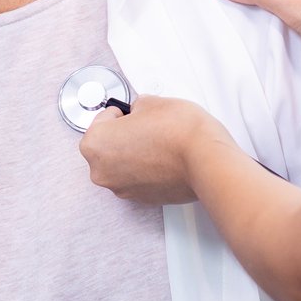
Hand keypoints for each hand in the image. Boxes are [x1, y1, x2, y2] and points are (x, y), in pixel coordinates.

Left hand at [80, 95, 232, 205]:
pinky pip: (138, 179)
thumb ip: (136, 106)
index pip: (101, 120)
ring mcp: (122, 189)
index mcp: (95, 144)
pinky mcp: (142, 199)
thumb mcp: (151, 101)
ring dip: (135, 154)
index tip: (132, 113)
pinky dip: (147, 170)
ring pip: (122, 165)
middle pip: (107, 147)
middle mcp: (102, 171)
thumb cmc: (178, 131)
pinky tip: (164, 159)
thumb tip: (138, 112)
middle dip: (124, 136)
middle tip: (147, 127)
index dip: (120, 113)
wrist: (205, 160)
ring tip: (159, 143)